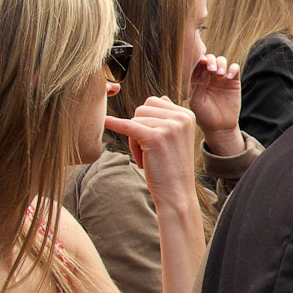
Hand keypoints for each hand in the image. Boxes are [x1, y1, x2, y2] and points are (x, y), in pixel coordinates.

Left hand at [104, 96, 202, 210]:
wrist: (176, 194)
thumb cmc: (172, 167)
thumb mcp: (177, 137)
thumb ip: (170, 116)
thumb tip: (162, 98)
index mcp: (187, 114)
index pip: (154, 102)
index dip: (147, 121)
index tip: (155, 142)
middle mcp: (181, 117)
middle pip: (142, 109)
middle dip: (139, 128)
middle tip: (149, 153)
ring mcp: (169, 126)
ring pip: (134, 120)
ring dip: (134, 140)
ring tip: (147, 158)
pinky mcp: (154, 138)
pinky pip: (128, 126)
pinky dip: (114, 124)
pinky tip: (105, 121)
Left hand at [186, 54, 244, 155]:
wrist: (220, 127)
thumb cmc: (204, 116)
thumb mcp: (197, 102)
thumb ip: (198, 86)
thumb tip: (204, 70)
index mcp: (198, 79)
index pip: (198, 64)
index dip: (199, 60)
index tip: (201, 62)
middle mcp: (209, 76)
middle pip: (210, 59)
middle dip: (211, 60)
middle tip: (211, 70)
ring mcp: (222, 78)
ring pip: (222, 60)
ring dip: (220, 63)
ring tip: (219, 74)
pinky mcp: (233, 81)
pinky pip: (234, 68)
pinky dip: (232, 69)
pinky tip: (228, 77)